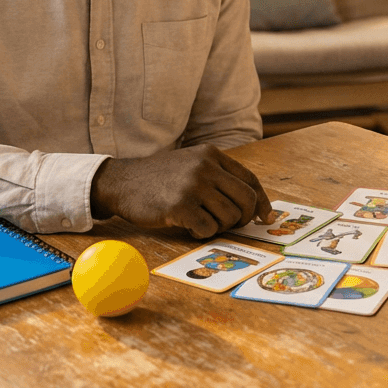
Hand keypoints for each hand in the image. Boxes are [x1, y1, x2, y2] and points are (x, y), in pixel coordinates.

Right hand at [90, 145, 271, 237]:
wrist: (122, 182)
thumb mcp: (191, 164)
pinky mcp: (180, 206)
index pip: (249, 179)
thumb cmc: (160, 179)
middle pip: (246, 199)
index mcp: (211, 155)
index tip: (265, 217)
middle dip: (243, 218)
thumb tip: (253, 205)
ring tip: (201, 221)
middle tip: (231, 225)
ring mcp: (193, 185)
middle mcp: (205, 167)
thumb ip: (218, 177)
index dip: (262, 201)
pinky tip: (188, 226)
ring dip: (219, 226)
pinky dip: (202, 233)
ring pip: (229, 217)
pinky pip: (208, 229)